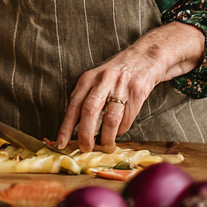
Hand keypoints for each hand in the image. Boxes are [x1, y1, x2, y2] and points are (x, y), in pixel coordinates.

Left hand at [56, 22, 205, 151]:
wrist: (145, 57)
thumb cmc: (117, 73)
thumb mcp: (96, 79)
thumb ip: (85, 98)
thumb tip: (74, 128)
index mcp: (88, 78)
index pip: (73, 105)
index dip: (66, 126)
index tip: (61, 143)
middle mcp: (103, 80)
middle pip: (90, 111)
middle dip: (85, 134)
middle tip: (85, 149)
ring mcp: (121, 85)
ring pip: (110, 118)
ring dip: (106, 137)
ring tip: (105, 146)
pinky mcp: (137, 92)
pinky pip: (127, 118)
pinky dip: (121, 130)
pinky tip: (118, 132)